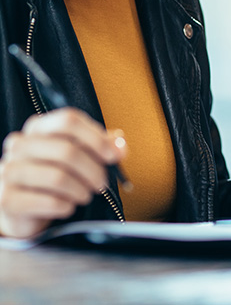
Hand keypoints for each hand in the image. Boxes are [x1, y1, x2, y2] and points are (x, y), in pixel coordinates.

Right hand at [0, 108, 126, 238]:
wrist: (23, 208)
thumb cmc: (54, 174)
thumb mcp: (78, 153)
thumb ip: (101, 145)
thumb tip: (121, 146)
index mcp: (37, 126)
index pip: (69, 119)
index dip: (96, 137)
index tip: (113, 156)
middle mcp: (19, 144)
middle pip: (67, 150)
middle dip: (93, 170)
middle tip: (102, 184)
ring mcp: (9, 170)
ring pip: (58, 177)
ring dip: (81, 190)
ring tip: (85, 195)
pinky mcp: (7, 198)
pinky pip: (47, 201)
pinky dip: (66, 205)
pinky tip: (67, 206)